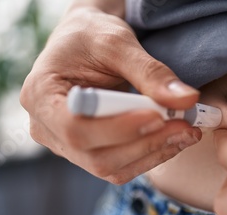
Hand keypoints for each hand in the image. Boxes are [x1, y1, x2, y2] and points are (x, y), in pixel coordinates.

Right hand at [20, 4, 200, 183]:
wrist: (86, 42)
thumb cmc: (92, 35)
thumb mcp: (117, 43)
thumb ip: (150, 72)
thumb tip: (187, 100)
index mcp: (39, 95)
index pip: (74, 128)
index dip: (118, 129)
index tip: (157, 116)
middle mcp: (46, 128)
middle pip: (94, 156)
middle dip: (144, 144)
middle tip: (184, 126)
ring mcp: (65, 145)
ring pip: (109, 168)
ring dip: (152, 154)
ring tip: (185, 132)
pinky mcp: (86, 151)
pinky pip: (118, 166)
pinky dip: (148, 156)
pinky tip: (172, 139)